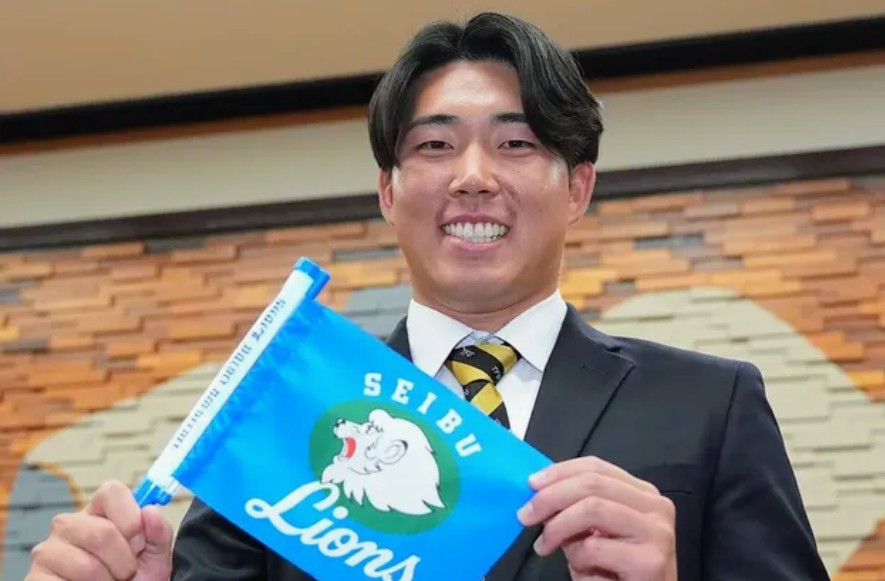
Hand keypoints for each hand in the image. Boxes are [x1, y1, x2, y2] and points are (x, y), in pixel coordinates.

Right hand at [26, 480, 172, 580]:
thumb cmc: (134, 580)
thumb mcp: (155, 556)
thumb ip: (159, 532)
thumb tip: (150, 510)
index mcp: (99, 512)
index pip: (111, 491)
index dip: (130, 516)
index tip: (138, 540)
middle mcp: (69, 525)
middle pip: (102, 533)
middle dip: (123, 560)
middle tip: (127, 573)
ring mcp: (49, 550)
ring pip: (86, 565)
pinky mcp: (36, 577)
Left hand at [518, 456, 676, 580]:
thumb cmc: (616, 573)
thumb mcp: (594, 532)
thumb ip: (576, 508)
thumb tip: (540, 491)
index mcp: (643, 494)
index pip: (596, 467)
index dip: (560, 472)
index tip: (531, 484)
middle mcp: (657, 507)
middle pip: (593, 483)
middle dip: (551, 497)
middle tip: (525, 516)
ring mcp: (657, 532)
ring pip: (592, 508)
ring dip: (558, 527)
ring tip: (544, 546)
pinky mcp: (650, 561)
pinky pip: (595, 547)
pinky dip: (576, 559)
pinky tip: (581, 573)